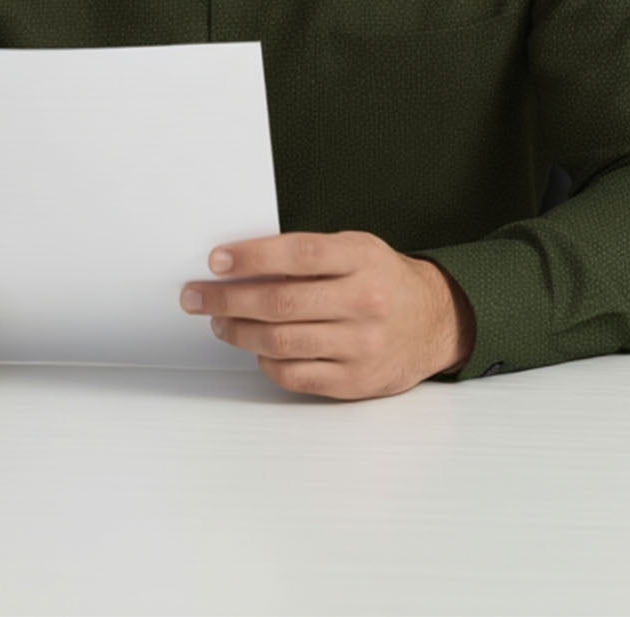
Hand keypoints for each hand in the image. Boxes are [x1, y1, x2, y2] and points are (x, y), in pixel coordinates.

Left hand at [180, 229, 474, 399]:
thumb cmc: (381, 279)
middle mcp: (364, 303)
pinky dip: (265, 361)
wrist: (433, 321)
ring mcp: (361, 346)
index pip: (297, 255)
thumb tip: (241, 263)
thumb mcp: (356, 249)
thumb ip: (308, 255)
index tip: (216, 260)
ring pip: (280, 342)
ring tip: (218, 320)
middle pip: (280, 303)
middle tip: (195, 295)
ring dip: (237, 331)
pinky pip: (294, 375)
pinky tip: (254, 347)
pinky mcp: (355, 381)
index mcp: (362, 259)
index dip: (251, 257)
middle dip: (227, 298)